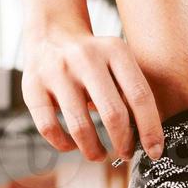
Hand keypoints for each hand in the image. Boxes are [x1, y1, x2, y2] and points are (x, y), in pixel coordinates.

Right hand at [21, 25, 162, 161]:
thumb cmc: (93, 56)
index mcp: (114, 50)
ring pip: (80, 127)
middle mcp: (85, 58)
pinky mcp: (32, 87)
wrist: (52, 33)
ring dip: (94, 150)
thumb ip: (130, 90)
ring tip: (99, 154)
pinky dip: (64, 144)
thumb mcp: (117, 60)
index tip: (154, 150)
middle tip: (124, 153)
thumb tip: (147, 136)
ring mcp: (57, 72)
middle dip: (123, 143)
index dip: (150, 129)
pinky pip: (49, 128)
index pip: (140, 96)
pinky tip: (72, 145)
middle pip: (113, 114)